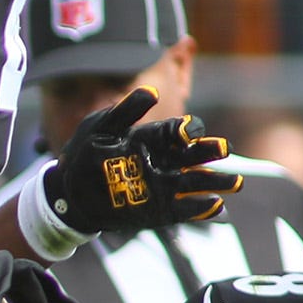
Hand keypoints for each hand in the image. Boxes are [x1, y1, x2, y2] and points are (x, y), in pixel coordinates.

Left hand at [51, 89, 240, 237]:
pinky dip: (199, 209)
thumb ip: (126, 111)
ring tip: (236, 181)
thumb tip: (152, 91)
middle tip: (224, 150)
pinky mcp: (157, 211)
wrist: (67, 192)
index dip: (186, 130)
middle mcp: (161, 161)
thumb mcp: (100, 127)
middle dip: (208, 153)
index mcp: (150, 139)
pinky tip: (215, 205)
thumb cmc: (83, 153)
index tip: (186, 133)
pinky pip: (182, 210)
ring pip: (194, 183)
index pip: (177, 132)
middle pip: (192, 156)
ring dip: (215, 182)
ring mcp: (160, 187)